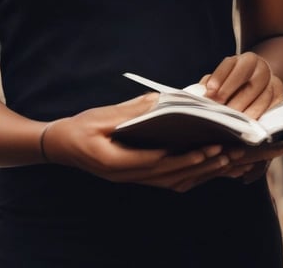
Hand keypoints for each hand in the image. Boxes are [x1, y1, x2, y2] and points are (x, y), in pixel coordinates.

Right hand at [41, 94, 237, 191]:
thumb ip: (133, 110)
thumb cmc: (79, 127)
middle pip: (167, 175)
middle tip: (223, 154)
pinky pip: (164, 181)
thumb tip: (162, 100)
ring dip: (196, 173)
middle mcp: (124, 175)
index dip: (181, 157)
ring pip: (169, 182)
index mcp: (114, 161)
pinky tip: (202, 168)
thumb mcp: (102, 115)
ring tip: (221, 161)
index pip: (154, 162)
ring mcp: (129, 179)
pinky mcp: (134, 176)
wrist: (60, 145)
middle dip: (197, 166)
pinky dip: (185, 176)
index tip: (204, 149)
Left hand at [200, 52, 282, 120]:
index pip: (232, 65)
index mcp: (245, 60)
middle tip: (220, 110)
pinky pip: (272, 107)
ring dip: (247, 110)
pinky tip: (248, 124)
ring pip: (263, 96)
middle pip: (249, 82)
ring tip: (233, 121)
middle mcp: (261, 67)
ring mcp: (273, 81)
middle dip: (235, 99)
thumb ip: (212, 83)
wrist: (261, 79)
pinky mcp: (280, 95)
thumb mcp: (223, 76)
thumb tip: (200, 93)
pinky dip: (260, 116)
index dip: (220, 78)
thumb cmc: (235, 81)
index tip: (209, 92)